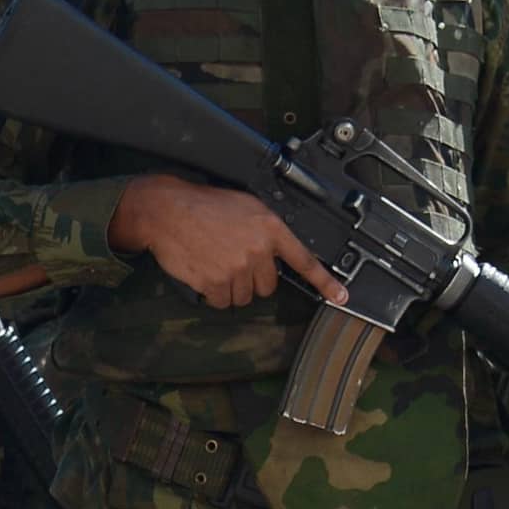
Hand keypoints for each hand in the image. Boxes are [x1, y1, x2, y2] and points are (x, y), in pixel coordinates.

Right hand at [112, 174, 341, 310]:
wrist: (167, 211)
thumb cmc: (203, 205)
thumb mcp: (245, 206)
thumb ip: (265, 229)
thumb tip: (276, 252)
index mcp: (270, 227)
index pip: (304, 260)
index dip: (325, 282)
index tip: (341, 296)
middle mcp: (257, 249)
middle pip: (268, 286)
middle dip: (253, 279)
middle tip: (233, 261)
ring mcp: (237, 267)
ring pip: (245, 296)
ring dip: (231, 288)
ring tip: (215, 263)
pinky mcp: (215, 282)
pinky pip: (222, 302)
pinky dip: (214, 294)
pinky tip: (205, 273)